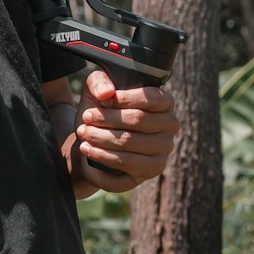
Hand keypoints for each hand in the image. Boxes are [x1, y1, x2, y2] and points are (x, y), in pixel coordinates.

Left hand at [67, 69, 178, 195]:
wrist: (97, 141)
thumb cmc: (102, 111)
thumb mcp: (97, 90)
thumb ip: (99, 82)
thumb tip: (106, 93)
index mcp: (165, 102)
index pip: (152, 98)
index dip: (126, 99)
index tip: (102, 101)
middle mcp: (170, 127)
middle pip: (138, 120)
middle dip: (107, 119)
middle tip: (85, 119)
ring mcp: (163, 150)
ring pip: (130, 144)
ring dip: (101, 140)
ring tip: (83, 135)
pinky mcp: (152, 171)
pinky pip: (126, 166)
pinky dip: (103, 159)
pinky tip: (88, 152)